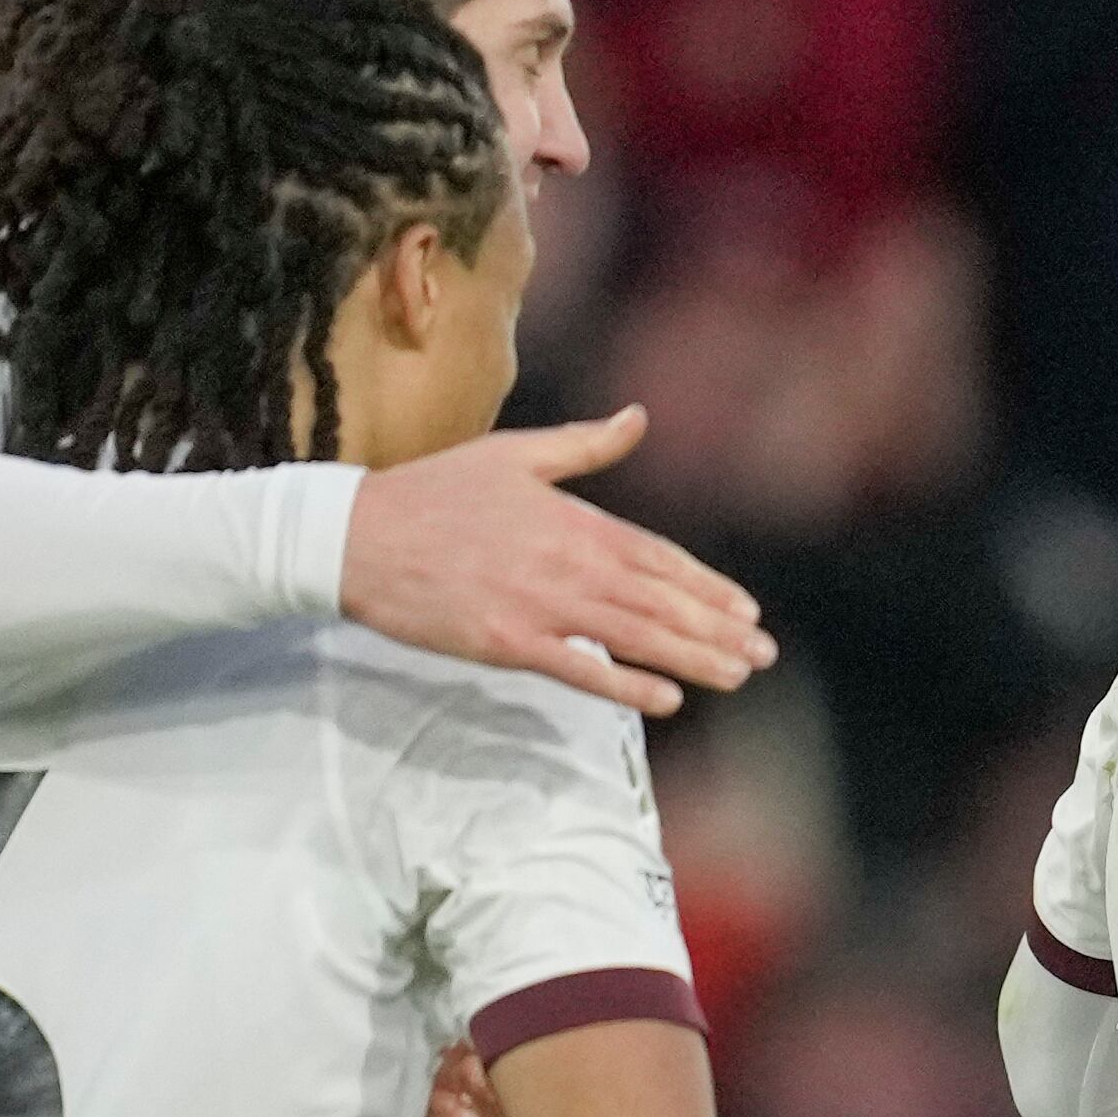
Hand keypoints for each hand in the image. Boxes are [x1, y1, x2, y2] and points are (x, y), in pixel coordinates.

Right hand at [341, 407, 778, 717]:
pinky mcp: (505, 643)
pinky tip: (667, 700)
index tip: (747, 611)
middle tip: (764, 655)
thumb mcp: (514, 454)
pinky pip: (578, 670)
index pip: (659, 559)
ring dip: (691, 659)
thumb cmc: (433, 492)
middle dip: (717, 629)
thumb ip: (584, 445)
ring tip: (737, 676)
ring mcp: (538, 605)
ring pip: (633, 637)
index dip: (707, 587)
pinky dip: (625, 685)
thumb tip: (639, 416)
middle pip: (660, 602)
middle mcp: (567, 563)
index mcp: (574, 519)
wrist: (354, 535)